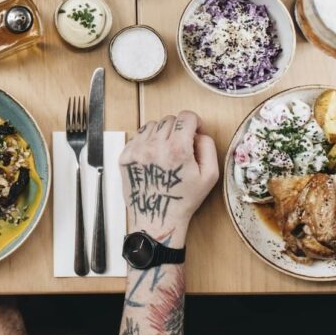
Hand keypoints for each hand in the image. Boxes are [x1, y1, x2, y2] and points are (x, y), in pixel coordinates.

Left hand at [119, 111, 218, 247]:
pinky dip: (147, 141)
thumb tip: (198, 132)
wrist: (156, 217)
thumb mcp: (210, 176)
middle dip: (179, 129)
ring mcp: (137, 150)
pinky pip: (138, 135)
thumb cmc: (184, 199)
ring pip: (153, 125)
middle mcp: (155, 146)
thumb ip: (208, 147)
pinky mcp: (125, 155)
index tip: (195, 131)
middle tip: (181, 146)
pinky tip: (153, 156)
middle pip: (170, 119)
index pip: (186, 117)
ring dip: (162, 133)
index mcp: (177, 149)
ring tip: (166, 152)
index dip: (194, 122)